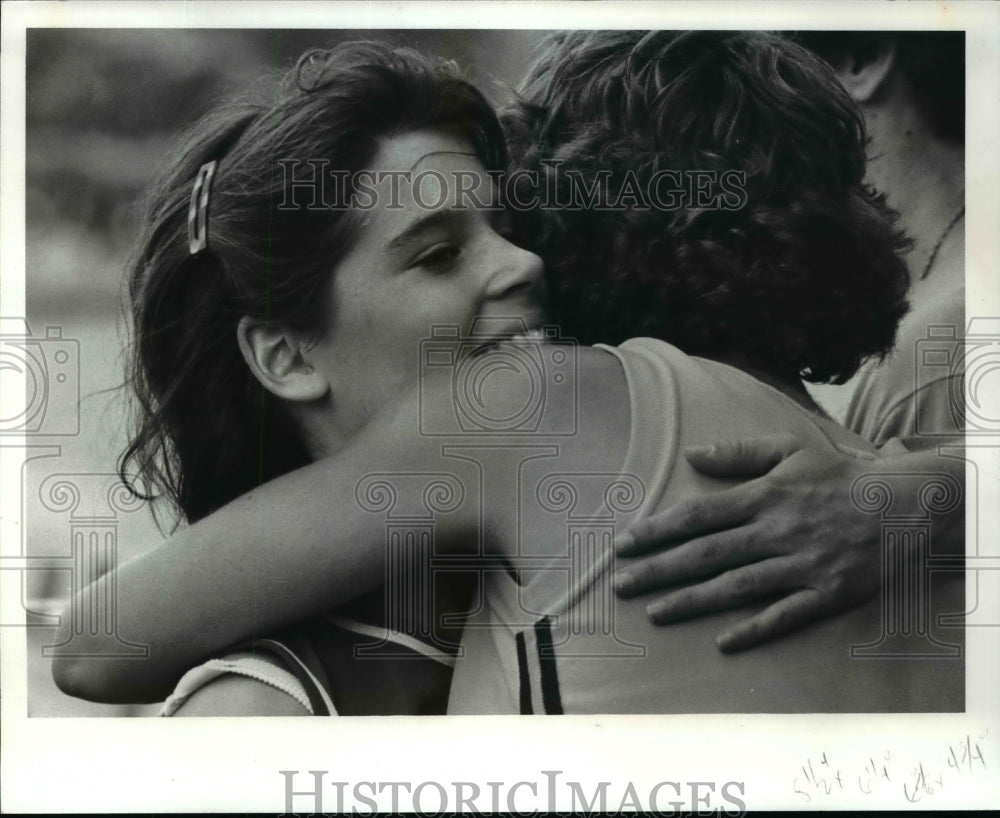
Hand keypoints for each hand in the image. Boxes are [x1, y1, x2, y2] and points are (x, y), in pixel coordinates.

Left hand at [614, 433, 880, 652]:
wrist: (905, 504)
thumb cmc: (841, 474)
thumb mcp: (790, 449)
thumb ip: (738, 453)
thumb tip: (691, 454)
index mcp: (764, 496)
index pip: (698, 516)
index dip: (657, 531)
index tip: (625, 544)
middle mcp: (776, 531)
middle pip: (706, 554)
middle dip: (658, 570)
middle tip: (621, 584)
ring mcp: (801, 565)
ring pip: (736, 587)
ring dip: (691, 601)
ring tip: (654, 612)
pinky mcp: (826, 592)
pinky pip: (785, 615)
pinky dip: (754, 629)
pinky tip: (723, 642)